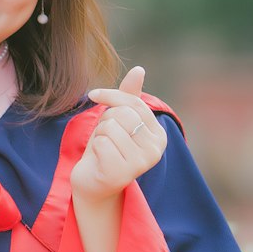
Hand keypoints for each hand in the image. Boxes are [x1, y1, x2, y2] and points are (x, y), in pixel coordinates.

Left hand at [70, 66, 167, 204]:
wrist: (93, 183)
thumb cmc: (106, 148)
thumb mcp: (117, 119)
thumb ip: (128, 96)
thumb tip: (139, 69)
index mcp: (159, 135)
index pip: (134, 102)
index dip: (110, 96)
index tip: (94, 95)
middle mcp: (155, 150)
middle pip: (122, 114)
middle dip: (105, 122)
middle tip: (105, 139)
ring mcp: (141, 163)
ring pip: (110, 127)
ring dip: (98, 136)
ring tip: (103, 150)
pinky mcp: (122, 172)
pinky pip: (101, 143)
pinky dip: (94, 149)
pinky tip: (99, 160)